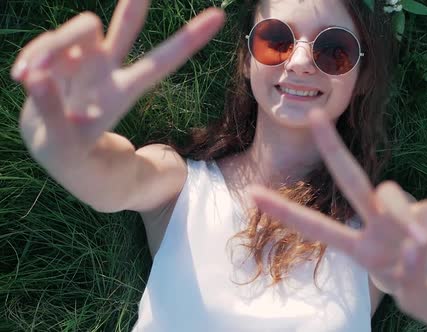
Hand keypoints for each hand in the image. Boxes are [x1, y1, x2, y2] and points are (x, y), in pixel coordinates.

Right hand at [12, 1, 224, 161]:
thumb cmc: (73, 149)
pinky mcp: (54, 57)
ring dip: (52, 47)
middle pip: (128, 29)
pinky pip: (43, 46)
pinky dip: (31, 59)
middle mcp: (108, 68)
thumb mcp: (65, 142)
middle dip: (136, 6)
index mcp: (125, 91)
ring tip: (28, 76)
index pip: (162, 62)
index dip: (188, 40)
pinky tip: (22, 77)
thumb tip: (35, 76)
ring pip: (79, 29)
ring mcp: (82, 60)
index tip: (220, 17)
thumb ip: (51, 110)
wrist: (55, 150)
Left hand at [248, 109, 426, 327]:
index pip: (317, 227)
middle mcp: (377, 225)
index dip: (286, 212)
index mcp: (360, 248)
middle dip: (333, 149)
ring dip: (405, 220)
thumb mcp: (412, 291)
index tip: (253, 195)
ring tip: (423, 253)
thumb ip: (410, 269)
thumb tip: (417, 240)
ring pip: (392, 195)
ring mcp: (403, 218)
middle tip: (314, 114)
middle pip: (351, 180)